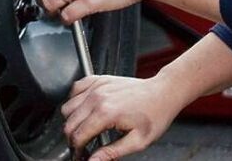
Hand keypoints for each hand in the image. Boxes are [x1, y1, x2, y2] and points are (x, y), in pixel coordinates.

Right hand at [61, 74, 180, 159]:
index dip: (77, 150)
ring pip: (68, 106)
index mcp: (106, 113)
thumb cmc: (155, 115)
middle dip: (73, 138)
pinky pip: (75, 89)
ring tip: (85, 128)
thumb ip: (112, 153)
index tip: (82, 155)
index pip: (77, 135)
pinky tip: (84, 109)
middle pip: (69, 122)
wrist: (163, 92)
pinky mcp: (99, 79)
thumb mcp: (137, 142)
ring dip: (72, 120)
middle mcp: (98, 97)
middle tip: (83, 145)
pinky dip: (74, 100)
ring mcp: (97, 86)